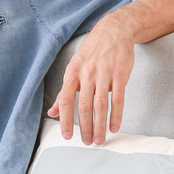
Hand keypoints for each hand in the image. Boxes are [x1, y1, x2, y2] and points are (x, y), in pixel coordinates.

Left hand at [47, 12, 134, 145]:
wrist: (114, 30)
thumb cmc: (92, 51)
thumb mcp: (74, 68)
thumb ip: (64, 92)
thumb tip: (53, 112)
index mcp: (72, 72)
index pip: (66, 100)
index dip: (65, 119)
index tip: (67, 136)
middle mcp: (86, 73)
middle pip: (83, 106)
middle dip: (85, 127)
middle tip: (87, 142)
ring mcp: (104, 74)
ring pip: (100, 105)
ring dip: (100, 125)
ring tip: (100, 139)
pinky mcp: (120, 74)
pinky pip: (118, 99)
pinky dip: (116, 115)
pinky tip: (114, 127)